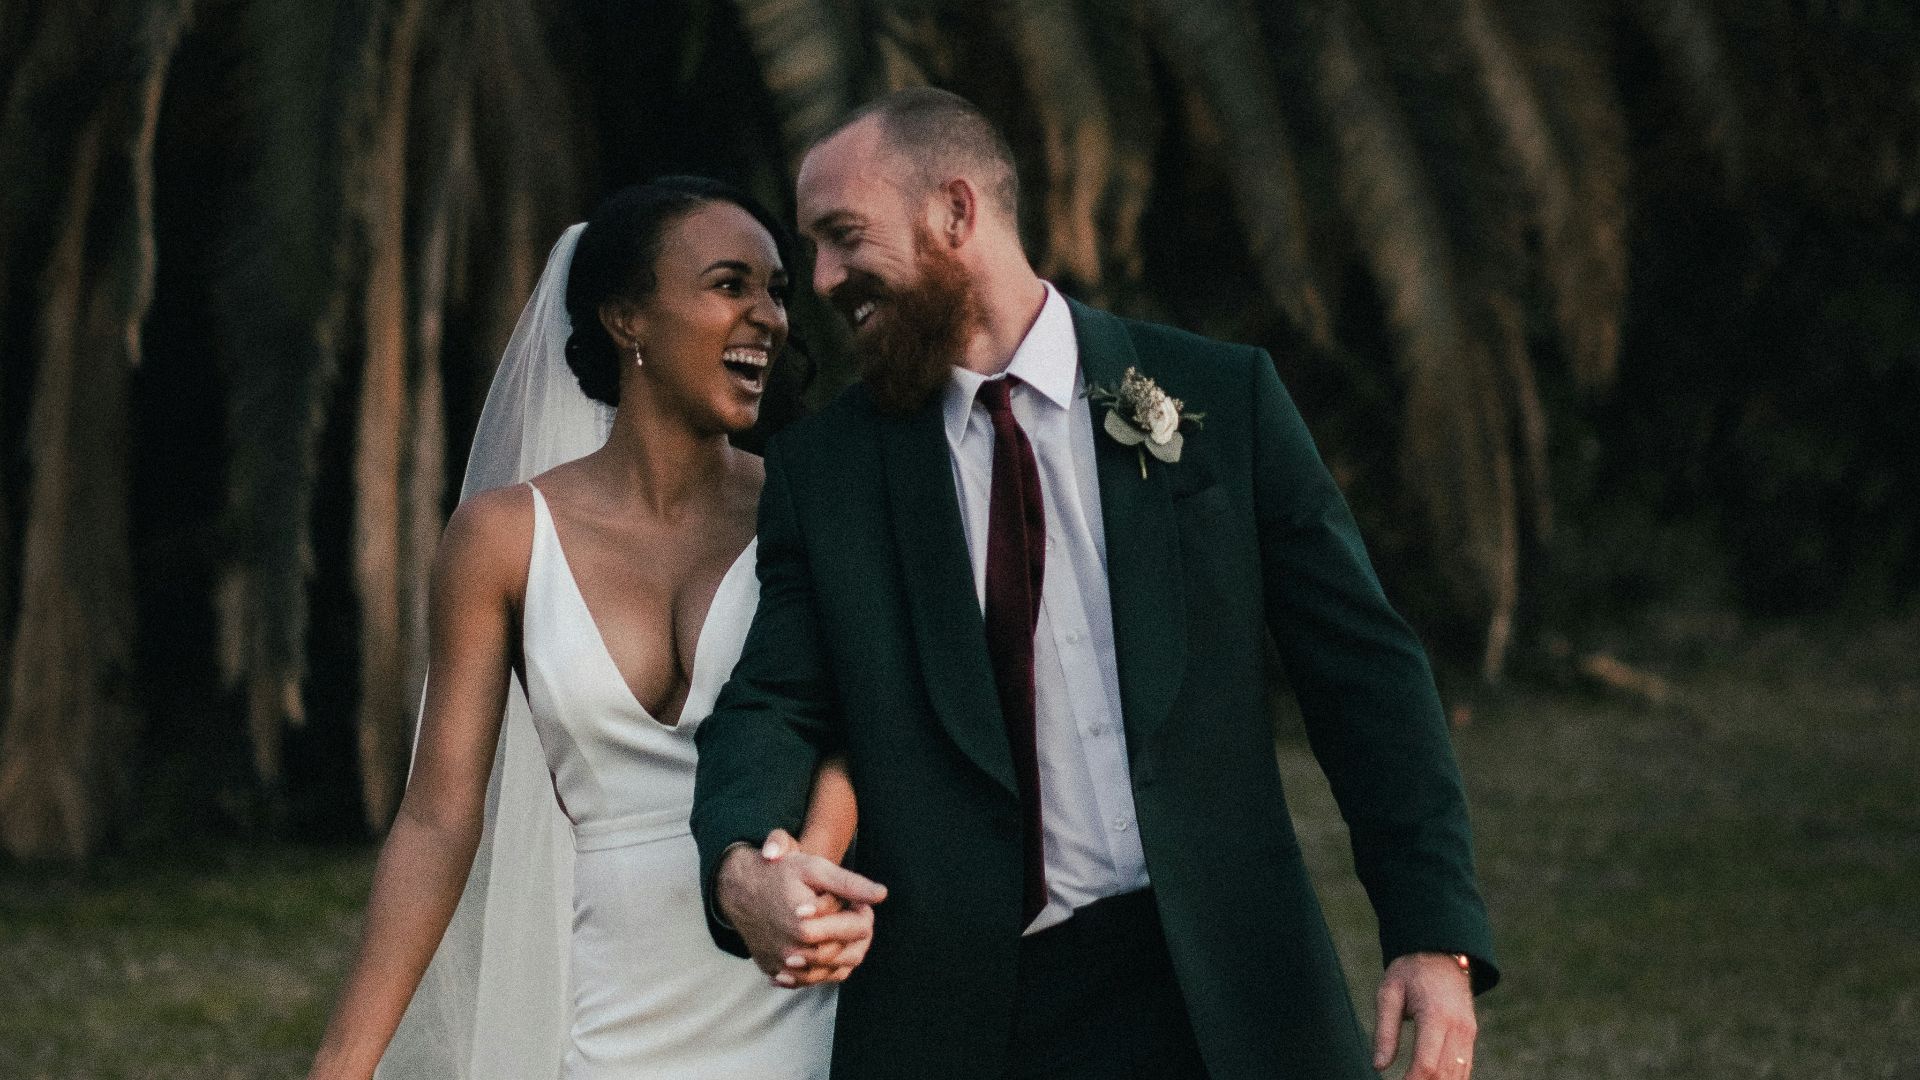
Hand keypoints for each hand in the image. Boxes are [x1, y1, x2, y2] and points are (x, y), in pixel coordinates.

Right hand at [716, 829, 886, 986]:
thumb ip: (850, 883)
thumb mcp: (814, 869)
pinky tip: (828, 951)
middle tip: (855, 915)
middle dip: (859, 934)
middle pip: (849, 953)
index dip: (865, 913)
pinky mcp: (776, 971)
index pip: (858, 929)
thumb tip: (881, 895)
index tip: (861, 903)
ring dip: (846, 953)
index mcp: (807, 927)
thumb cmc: (779, 874)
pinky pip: (811, 981)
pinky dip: (826, 969)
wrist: (738, 888)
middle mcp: (794, 952)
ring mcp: (784, 965)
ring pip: (833, 971)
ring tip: (843, 931)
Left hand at [1372, 952, 1476, 1078]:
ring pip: (1458, 1075)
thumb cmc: (1410, 971)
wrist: (1441, 951)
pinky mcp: (1471, 1034)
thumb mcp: (1389, 993)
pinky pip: (1464, 1067)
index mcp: (1436, 1016)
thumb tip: (1378, 1066)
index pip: (1426, 1064)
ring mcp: (1469, 1032)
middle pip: (1444, 1074)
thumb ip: (1385, 1031)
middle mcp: (1458, 1027)